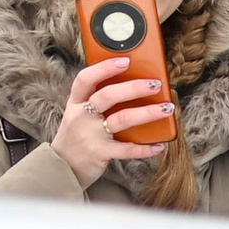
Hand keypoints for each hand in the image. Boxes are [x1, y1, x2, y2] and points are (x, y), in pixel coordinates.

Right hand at [53, 56, 171, 187]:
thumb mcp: (79, 114)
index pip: (85, 79)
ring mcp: (90, 135)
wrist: (60, 168)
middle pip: (107, 96)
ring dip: (148, 113)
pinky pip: (126, 149)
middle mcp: (81, 116)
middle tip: (155, 85)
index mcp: (76, 102)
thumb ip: (97, 101)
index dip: (104, 68)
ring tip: (167, 108)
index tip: (125, 61)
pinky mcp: (99, 153)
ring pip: (122, 119)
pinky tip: (159, 146)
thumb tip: (133, 84)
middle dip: (133, 88)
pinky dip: (145, 148)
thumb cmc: (77, 136)